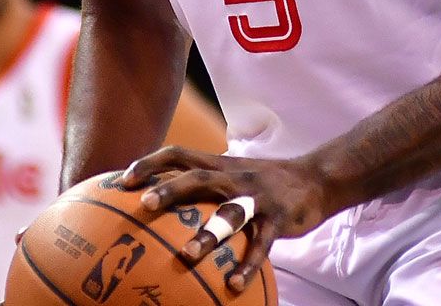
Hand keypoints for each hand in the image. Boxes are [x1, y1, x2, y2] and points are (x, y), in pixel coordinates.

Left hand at [117, 146, 334, 295]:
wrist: (317, 179)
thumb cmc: (264, 182)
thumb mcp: (233, 174)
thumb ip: (202, 182)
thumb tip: (160, 198)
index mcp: (220, 165)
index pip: (179, 154)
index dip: (151, 163)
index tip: (123, 180)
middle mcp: (235, 177)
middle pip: (199, 177)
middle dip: (171, 190)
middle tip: (144, 206)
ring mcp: (258, 197)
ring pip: (231, 213)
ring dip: (209, 234)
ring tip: (187, 255)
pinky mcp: (279, 219)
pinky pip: (262, 245)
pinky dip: (248, 265)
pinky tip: (234, 286)